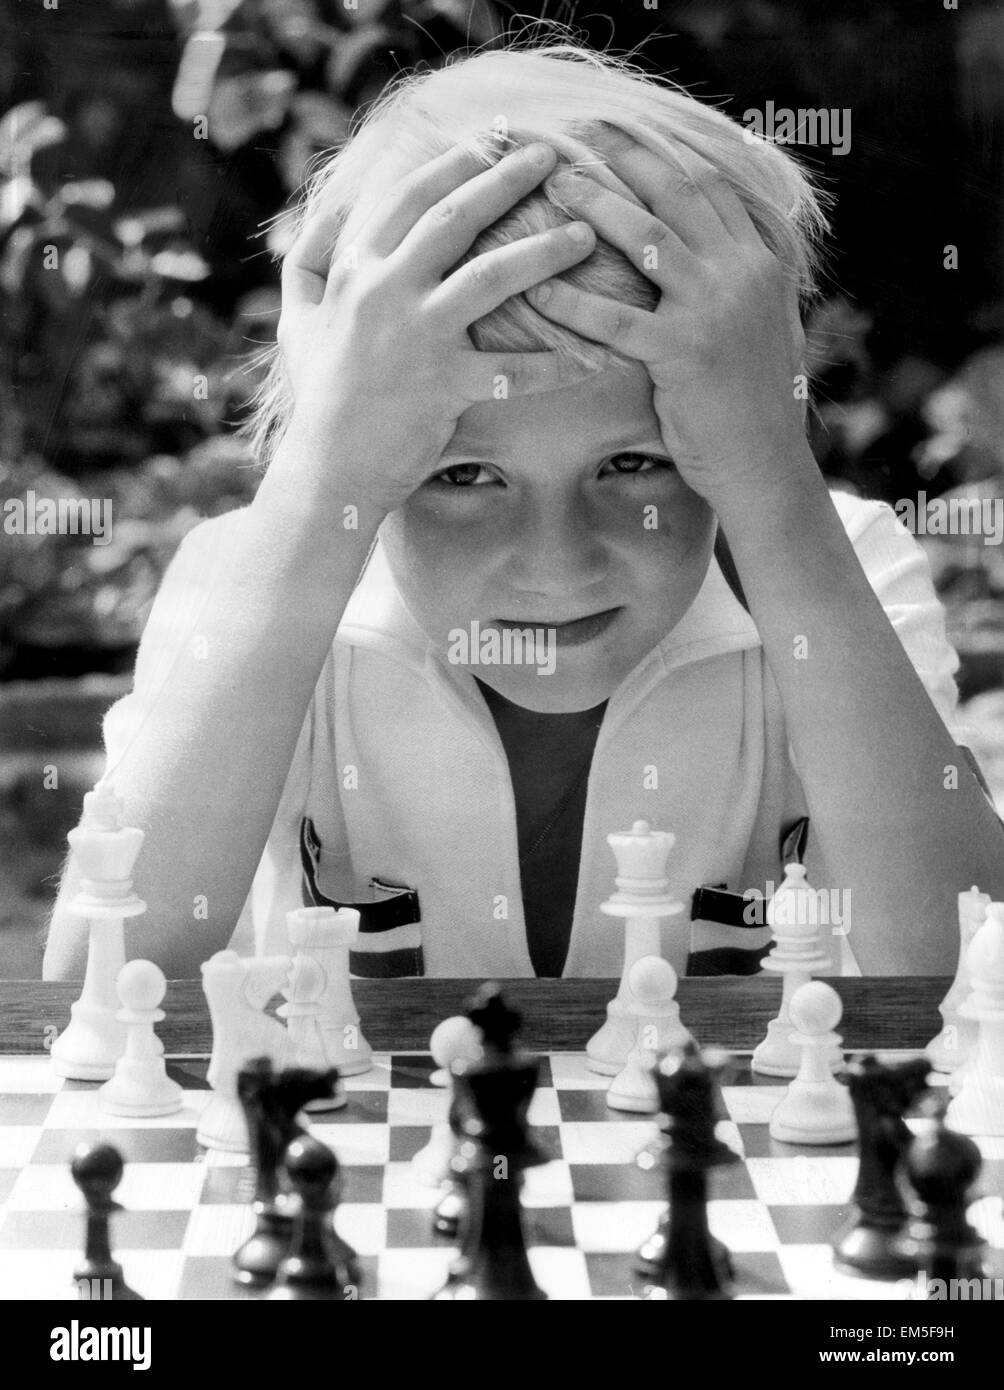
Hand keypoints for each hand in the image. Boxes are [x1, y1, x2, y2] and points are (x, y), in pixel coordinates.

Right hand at [276, 140, 598, 512]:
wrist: (328, 467)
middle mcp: (386, 292)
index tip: (491, 141)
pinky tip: (596, 354)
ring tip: (587, 234)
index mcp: (356, 269)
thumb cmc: (319, 394)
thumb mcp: (297, 320)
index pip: (408, 197)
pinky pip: (513, 370)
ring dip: (544, 251)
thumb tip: (327, 215)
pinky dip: (556, 365)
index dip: (452, 163)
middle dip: (506, 180)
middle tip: (551, 157)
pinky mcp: (446, 386)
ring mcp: (418, 337)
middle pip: (455, 218)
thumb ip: (309, 262)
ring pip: (491, 278)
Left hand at [525, 127, 811, 505]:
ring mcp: (715, 310)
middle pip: (677, 194)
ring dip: (598, 206)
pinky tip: (538, 288)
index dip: (663, 154)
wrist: (765, 461)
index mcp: (760, 262)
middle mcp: (742, 273)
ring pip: (649, 240)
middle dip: (626, 158)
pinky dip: (574, 303)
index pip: (709, 187)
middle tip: (578, 135)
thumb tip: (726, 246)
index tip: (622, 131)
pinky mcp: (684, 353)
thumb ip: (748, 280)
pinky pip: (617, 321)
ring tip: (555, 185)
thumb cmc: (755, 402)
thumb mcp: (767, 326)